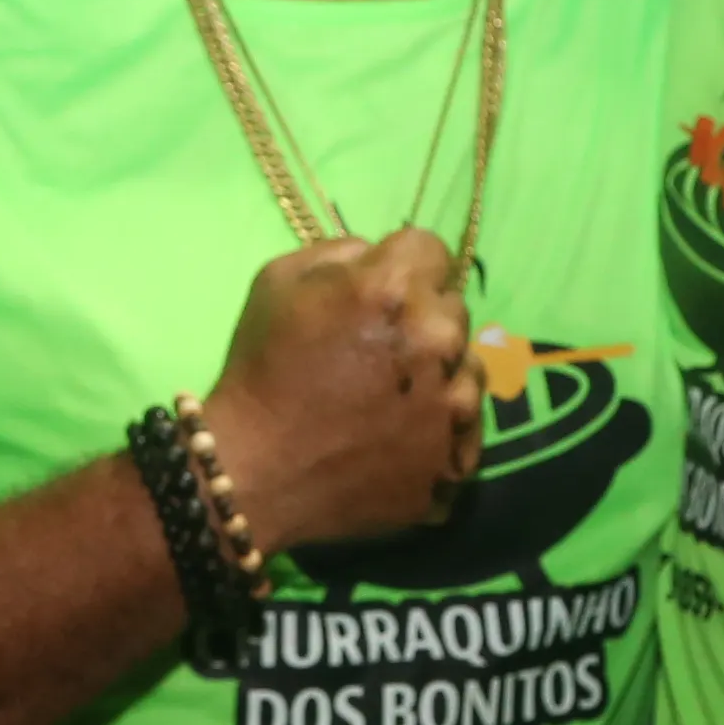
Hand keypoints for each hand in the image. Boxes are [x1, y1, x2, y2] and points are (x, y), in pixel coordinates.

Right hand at [195, 229, 480, 552]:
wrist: (255, 475)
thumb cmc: (259, 372)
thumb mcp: (277, 281)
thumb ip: (341, 253)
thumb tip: (379, 257)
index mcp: (394, 288)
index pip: (432, 249)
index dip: (403, 268)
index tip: (381, 295)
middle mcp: (438, 339)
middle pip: (452, 308)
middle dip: (421, 320)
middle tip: (378, 353)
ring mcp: (456, 404)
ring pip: (468, 368)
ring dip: (439, 375)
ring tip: (389, 401)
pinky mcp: (460, 460)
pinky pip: (467, 427)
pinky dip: (440, 430)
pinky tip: (397, 439)